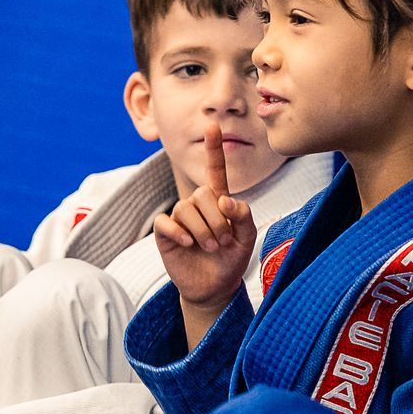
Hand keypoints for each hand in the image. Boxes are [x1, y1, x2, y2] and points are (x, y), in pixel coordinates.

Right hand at [154, 125, 256, 342]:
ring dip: (202, 230)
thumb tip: (224, 200)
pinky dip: (179, 232)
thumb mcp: (247, 238)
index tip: (212, 126)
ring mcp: (180, 218)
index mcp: (218, 201)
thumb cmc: (231, 260)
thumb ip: (243, 216)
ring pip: (185, 208)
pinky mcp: (165, 233)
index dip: (213, 149)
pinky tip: (188, 243)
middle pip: (202, 194)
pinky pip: (166, 223)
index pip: (215, 170)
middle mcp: (197, 205)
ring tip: (211, 247)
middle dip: (215, 220)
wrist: (214, 287)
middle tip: (223, 242)